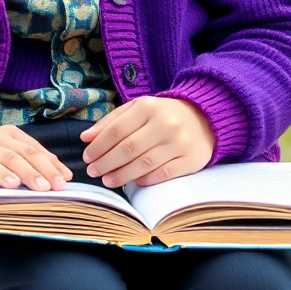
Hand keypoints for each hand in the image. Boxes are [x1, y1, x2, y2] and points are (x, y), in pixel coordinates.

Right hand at [0, 125, 72, 191]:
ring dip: (3, 174)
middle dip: (32, 171)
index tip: (62, 181)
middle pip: (14, 156)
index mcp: (8, 134)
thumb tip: (63, 175)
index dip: (48, 164)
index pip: (32, 149)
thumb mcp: (9, 150)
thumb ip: (34, 159)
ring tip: (16, 185)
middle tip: (46, 188)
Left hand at [80, 96, 214, 187]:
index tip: (87, 157)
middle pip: (128, 148)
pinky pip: (163, 174)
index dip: (98, 146)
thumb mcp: (137, 109)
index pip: (116, 130)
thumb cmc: (163, 114)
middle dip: (106, 163)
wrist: (205, 118)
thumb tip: (86, 138)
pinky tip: (134, 182)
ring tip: (108, 180)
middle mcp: (165, 124)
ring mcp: (179, 143)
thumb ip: (111, 121)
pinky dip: (145, 180)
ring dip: (122, 175)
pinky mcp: (190, 160)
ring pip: (144, 164)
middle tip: (93, 172)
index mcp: (148, 107)